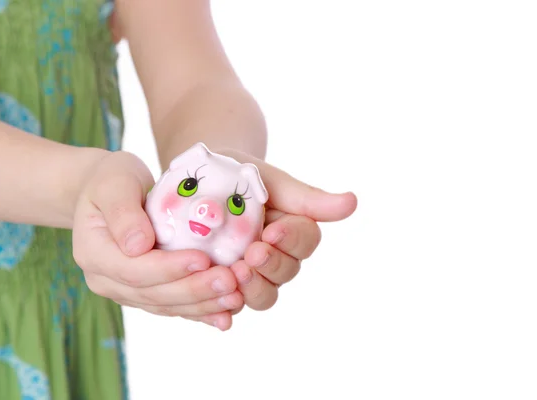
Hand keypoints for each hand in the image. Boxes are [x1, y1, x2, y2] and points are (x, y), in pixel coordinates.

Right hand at [72, 151, 242, 330]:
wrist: (108, 192)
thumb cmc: (112, 179)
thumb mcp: (113, 183)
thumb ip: (123, 212)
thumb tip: (138, 246)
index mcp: (93, 254)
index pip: (134, 270)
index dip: (170, 268)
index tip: (203, 258)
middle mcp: (106, 280)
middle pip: (154, 293)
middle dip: (194, 289)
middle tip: (230, 281)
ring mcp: (124, 291)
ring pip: (166, 305)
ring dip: (203, 305)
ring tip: (235, 299)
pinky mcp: (144, 293)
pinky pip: (173, 307)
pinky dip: (200, 312)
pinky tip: (225, 317)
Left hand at [221, 149, 357, 311]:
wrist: (193, 181)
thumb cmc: (236, 177)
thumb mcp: (267, 181)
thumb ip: (306, 198)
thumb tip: (352, 202)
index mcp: (291, 230)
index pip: (305, 241)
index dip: (292, 239)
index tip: (272, 230)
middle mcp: (276, 257)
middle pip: (287, 272)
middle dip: (272, 264)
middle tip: (253, 253)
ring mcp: (251, 275)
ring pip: (264, 296)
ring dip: (254, 287)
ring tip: (236, 272)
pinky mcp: (224, 289)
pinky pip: (230, 306)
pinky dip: (226, 307)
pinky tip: (218, 300)